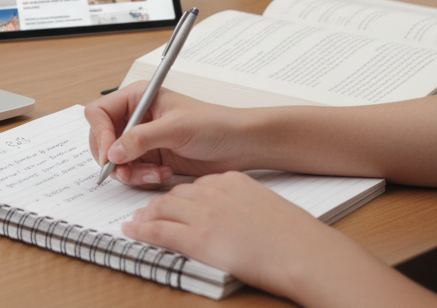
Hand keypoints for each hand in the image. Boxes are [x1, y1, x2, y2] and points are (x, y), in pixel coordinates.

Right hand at [85, 82, 254, 187]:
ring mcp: (142, 140)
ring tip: (155, 173)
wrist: (238, 145)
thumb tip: (113, 153)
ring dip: (131, 172)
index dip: (101, 134)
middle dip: (114, 159)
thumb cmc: (213, 125)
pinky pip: (132, 173)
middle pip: (102, 140)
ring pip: (116, 161)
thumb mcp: (175, 128)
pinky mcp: (150, 159)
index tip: (110, 154)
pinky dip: (143, 178)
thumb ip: (141, 139)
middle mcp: (135, 118)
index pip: (99, 113)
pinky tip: (163, 174)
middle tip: (127, 171)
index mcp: (138, 98)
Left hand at [123, 171, 341, 296]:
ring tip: (136, 221)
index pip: (197, 184)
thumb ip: (245, 205)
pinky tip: (132, 231)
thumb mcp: (266, 207)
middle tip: (146, 211)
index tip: (173, 202)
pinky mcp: (199, 238)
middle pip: (176, 194)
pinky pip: (160, 231)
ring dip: (146, 215)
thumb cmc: (294, 237)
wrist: (304, 253)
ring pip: (163, 209)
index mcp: (232, 182)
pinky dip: (141, 230)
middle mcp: (215, 193)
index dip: (181, 196)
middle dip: (159, 204)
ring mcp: (205, 215)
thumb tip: (236, 218)